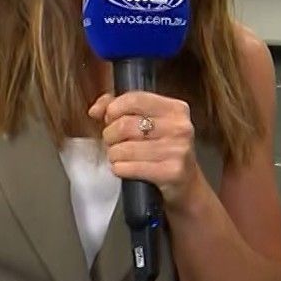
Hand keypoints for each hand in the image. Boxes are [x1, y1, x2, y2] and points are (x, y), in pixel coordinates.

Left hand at [90, 91, 203, 210]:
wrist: (184, 181)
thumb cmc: (161, 148)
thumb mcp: (148, 122)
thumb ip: (119, 108)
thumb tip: (96, 110)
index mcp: (175, 109)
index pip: (135, 99)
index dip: (114, 109)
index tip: (110, 118)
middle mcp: (179, 127)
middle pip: (125, 125)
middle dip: (110, 136)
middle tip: (114, 142)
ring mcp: (177, 150)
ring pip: (123, 149)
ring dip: (114, 155)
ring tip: (121, 156)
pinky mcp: (170, 172)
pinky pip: (127, 168)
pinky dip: (119, 169)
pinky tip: (126, 168)